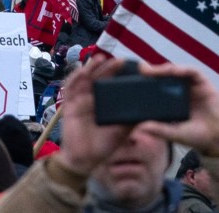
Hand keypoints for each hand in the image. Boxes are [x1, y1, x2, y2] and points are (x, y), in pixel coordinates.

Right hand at [46, 54, 133, 177]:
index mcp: (106, 104)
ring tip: (100, 59)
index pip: (112, 85)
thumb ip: (131, 121)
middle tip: (120, 61)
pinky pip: (70, 88)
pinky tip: (82, 71)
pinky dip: (74, 78)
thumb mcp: (122, 132)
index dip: (119, 76)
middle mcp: (93, 98)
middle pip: (99, 78)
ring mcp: (80, 100)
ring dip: (91, 68)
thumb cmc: (103, 146)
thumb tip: (149, 112)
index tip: (132, 69)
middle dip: (108, 68)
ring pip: (85, 79)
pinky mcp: (69, 104)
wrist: (85, 159)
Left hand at [143, 65, 218, 155]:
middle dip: (153, 71)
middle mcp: (179, 90)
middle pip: (164, 76)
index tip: (133, 79)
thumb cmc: (197, 136)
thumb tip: (141, 126)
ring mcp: (191, 86)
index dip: (145, 81)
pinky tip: (174, 71)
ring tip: (155, 70)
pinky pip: (193, 72)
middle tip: (141, 69)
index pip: (156, 86)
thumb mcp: (175, 133)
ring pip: (176, 71)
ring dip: (165, 68)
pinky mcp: (204, 83)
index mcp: (170, 101)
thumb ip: (160, 129)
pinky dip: (183, 69)